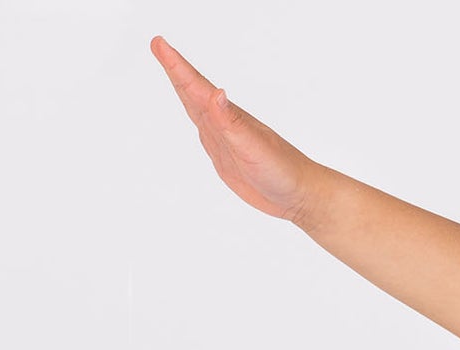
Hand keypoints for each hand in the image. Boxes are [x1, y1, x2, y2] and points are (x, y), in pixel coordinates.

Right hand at [150, 36, 325, 223]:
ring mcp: (224, 139)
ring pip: (196, 109)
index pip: (197, 87)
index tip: (159, 43)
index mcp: (228, 117)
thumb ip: (231, 122)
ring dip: (183, 88)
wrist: (300, 196)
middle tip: (159, 45)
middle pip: (192, 92)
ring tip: (171, 69)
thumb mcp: (254, 147)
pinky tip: (196, 113)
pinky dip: (196, 117)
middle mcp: (224, 124)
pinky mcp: (226, 157)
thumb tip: (216, 92)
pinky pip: (205, 131)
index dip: (176, 66)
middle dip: (174, 69)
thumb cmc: (283, 171)